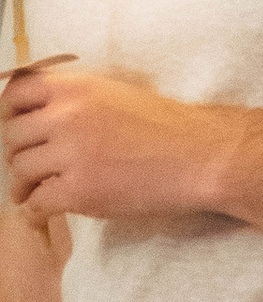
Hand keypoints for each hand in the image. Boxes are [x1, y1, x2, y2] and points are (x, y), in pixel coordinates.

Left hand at [2, 63, 225, 221]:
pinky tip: (38, 214)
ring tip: (32, 193)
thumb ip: (78, 100)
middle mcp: (65, 116)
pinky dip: (33, 211)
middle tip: (30, 166)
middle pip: (14, 135)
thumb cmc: (170, 128)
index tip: (15, 127)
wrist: (204, 157)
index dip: (9, 112)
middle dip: (19, 152)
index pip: (15, 93)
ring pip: (21, 169)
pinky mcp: (81, 190)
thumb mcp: (117, 94)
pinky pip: (37, 202)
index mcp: (75, 87)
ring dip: (24, 184)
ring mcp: (71, 154)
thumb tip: (42, 118)